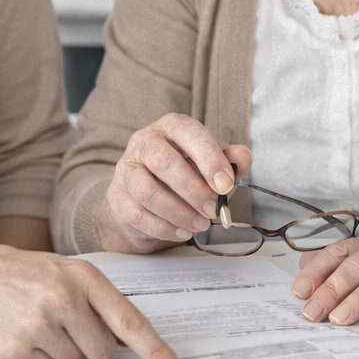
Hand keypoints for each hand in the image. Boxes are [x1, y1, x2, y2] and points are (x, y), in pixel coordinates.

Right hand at [0, 236, 184, 358]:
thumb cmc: (22, 273)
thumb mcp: (65, 272)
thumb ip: (99, 303)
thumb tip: (128, 346)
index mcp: (82, 277)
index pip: (129, 322)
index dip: (156, 353)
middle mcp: (62, 300)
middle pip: (103, 353)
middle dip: (89, 346)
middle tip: (61, 322)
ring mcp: (37, 326)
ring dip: (61, 352)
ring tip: (35, 323)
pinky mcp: (15, 351)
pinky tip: (19, 332)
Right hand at [94, 114, 251, 252]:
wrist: (147, 200)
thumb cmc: (184, 176)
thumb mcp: (210, 166)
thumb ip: (228, 161)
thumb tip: (243, 157)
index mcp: (170, 127)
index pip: (187, 131)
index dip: (208, 158)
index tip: (226, 185)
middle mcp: (144, 142)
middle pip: (163, 161)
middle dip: (193, 190)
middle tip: (213, 210)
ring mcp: (126, 169)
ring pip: (147, 191)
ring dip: (178, 212)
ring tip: (199, 224)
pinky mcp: (116, 197)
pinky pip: (136, 214)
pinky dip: (163, 227)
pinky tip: (181, 231)